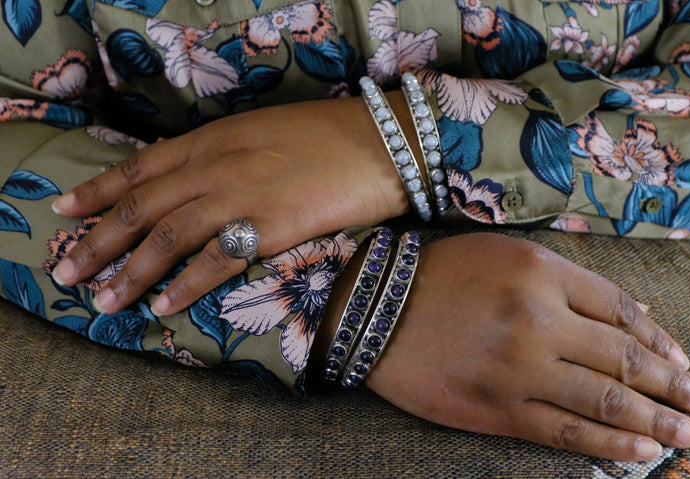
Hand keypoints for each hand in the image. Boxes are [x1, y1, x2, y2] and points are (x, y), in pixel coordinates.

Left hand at [49, 94, 414, 314]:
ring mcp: (240, 195)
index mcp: (213, 139)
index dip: (98, 189)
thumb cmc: (329, 135)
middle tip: (67, 270)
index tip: (66, 210)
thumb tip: (195, 177)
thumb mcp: (263, 131)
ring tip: (104, 301)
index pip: (140, 166)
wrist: (382, 141)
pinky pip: (214, 260)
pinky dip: (184, 286)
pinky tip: (163, 307)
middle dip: (98, 240)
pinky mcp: (268, 227)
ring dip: (130, 272)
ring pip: (166, 237)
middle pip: (141, 206)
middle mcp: (216, 166)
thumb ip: (224, 153)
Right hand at [319, 233, 689, 460]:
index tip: (677, 358)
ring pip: (603, 400)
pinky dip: (607, 444)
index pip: (619, 309)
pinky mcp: (497, 408)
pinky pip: (564, 432)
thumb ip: (557, 278)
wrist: (373, 309)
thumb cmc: (437, 274)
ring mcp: (520, 368)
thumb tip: (612, 315)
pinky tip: (639, 452)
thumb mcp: (502, 253)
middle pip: (623, 357)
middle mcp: (539, 319)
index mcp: (541, 272)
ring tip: (685, 433)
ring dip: (653, 420)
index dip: (655, 338)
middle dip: (669, 383)